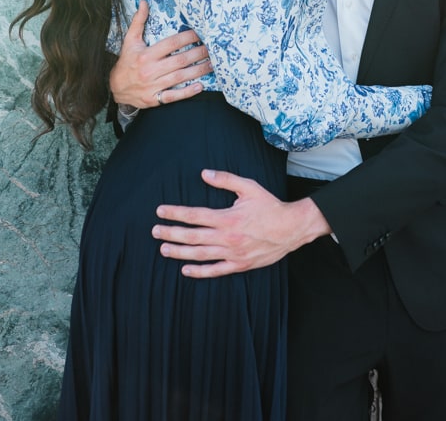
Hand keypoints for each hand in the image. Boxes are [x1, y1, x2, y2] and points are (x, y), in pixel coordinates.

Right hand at [109, 0, 211, 108]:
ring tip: (212, 65)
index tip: (199, 34)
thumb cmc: (126, 61)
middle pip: (179, 61)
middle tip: (212, 49)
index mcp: (145, 55)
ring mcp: (153, 86)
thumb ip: (138, 21)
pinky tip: (200, 86)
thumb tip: (144, 2)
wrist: (115, 88)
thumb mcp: (130, 40)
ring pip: (180, 78)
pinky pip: (173, 96)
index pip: (171, 44)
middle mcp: (150, 70)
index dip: (187, 38)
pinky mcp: (154, 99)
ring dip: (198, 71)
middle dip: (198, 54)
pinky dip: (187, 92)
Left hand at [153, 169, 330, 276]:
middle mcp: (227, 237)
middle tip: (155, 231)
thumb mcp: (249, 187)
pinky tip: (185, 269)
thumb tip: (205, 174)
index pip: (195, 215)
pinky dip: (199, 271)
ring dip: (179, 252)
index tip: (160, 211)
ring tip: (163, 249)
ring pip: (200, 255)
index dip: (176, 213)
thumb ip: (226, 180)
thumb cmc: (269, 206)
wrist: (290, 229)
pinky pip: (215, 270)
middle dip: (171, 233)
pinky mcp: (239, 265)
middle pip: (192, 236)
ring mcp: (232, 253)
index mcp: (227, 218)